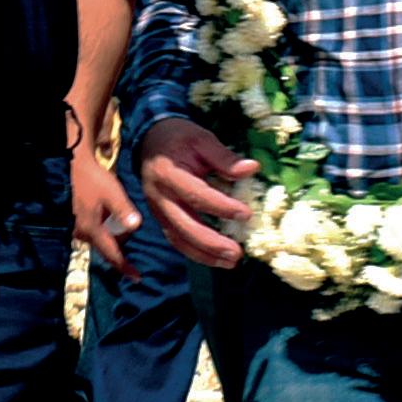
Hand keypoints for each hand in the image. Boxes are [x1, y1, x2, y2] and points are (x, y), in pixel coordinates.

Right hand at [71, 141, 140, 274]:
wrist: (72, 166)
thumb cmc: (93, 179)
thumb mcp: (112, 193)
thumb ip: (124, 210)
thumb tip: (135, 226)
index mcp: (92, 229)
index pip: (112, 255)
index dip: (125, 267)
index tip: (137, 277)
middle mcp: (83, 233)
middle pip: (108, 248)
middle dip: (121, 241)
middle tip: (127, 219)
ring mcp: (78, 228)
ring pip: (102, 240)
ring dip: (113, 233)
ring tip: (117, 212)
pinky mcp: (77, 221)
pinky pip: (96, 232)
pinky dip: (106, 228)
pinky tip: (109, 214)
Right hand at [135, 114, 255, 269]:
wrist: (149, 141)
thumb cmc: (179, 139)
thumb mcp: (201, 139)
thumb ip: (224, 157)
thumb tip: (252, 168)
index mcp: (168, 174)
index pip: (197, 195)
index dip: (222, 207)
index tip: (246, 214)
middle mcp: (159, 196)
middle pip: (184, 226)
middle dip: (212, 243)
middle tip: (237, 253)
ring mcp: (157, 210)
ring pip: (179, 239)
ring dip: (204, 254)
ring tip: (230, 262)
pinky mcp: (160, 218)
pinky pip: (176, 240)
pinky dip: (196, 252)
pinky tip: (215, 259)